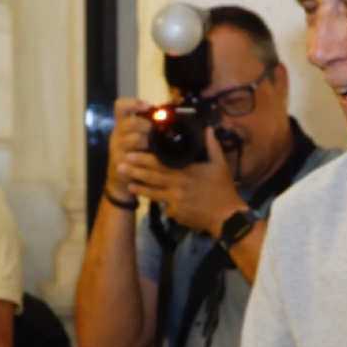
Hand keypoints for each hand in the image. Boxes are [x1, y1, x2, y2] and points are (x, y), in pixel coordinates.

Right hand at [105, 99, 151, 208]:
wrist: (120, 181)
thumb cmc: (134, 156)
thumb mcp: (139, 139)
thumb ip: (149, 126)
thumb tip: (173, 113)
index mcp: (121, 125)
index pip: (120, 106)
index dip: (133, 103)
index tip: (148, 106)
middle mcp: (116, 134)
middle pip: (131, 122)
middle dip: (148, 125)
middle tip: (160, 131)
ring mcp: (116, 148)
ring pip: (135, 138)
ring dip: (150, 141)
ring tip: (159, 146)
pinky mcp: (120, 162)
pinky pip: (135, 157)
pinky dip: (148, 157)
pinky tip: (156, 158)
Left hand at [125, 122, 245, 239]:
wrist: (227, 217)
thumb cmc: (223, 189)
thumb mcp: (220, 165)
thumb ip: (212, 146)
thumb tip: (208, 129)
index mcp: (185, 172)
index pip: (160, 164)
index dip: (143, 159)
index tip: (130, 153)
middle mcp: (177, 186)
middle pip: (151, 178)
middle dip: (134, 172)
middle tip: (119, 166)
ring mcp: (175, 202)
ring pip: (153, 194)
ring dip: (140, 189)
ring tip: (128, 185)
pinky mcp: (176, 214)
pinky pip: (165, 207)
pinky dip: (160, 203)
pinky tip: (153, 201)